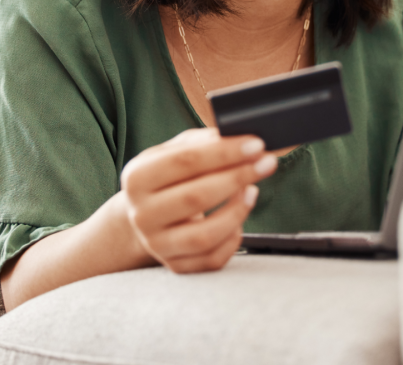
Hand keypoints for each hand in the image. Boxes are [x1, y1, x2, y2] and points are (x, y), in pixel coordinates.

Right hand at [120, 127, 277, 273]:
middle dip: (238, 177)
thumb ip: (201, 143)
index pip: (184, 161)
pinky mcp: (175, 265)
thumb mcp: (172, 152)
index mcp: (136, 178)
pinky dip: (233, 237)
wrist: (143, 214)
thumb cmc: (165, 178)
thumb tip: (235, 138)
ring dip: (237, 211)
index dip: (224, 153)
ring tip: (252, 190)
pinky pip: (212, 258)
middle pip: (196, 197)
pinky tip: (239, 217)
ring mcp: (157, 244)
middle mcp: (141, 214)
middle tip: (266, 163)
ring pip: (205, 235)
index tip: (255, 144)